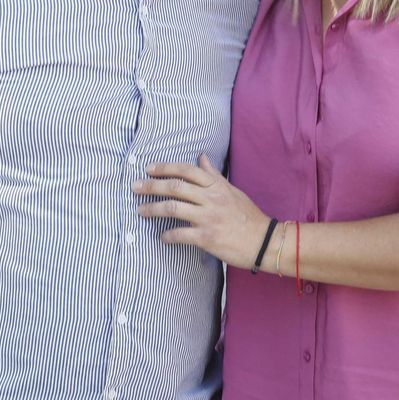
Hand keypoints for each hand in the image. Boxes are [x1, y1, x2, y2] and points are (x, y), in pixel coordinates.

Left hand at [135, 155, 270, 270]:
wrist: (263, 241)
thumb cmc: (247, 216)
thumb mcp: (232, 190)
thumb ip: (214, 175)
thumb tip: (202, 157)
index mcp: (216, 186)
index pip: (186, 171)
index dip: (165, 168)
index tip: (149, 169)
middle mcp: (211, 199)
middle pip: (175, 187)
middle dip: (151, 186)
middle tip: (135, 187)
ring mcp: (208, 218)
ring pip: (173, 209)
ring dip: (153, 209)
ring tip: (141, 210)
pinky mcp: (207, 237)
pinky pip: (180, 234)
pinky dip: (168, 235)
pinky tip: (162, 236)